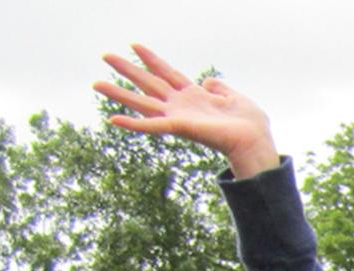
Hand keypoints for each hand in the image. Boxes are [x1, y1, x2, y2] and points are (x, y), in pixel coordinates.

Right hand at [95, 44, 277, 177]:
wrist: (256, 142)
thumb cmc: (250, 124)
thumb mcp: (234, 97)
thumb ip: (219, 88)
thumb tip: (206, 81)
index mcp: (195, 96)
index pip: (168, 73)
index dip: (152, 59)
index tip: (135, 45)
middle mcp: (181, 106)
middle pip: (148, 83)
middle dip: (127, 70)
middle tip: (105, 55)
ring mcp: (178, 117)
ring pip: (142, 103)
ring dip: (118, 94)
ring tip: (96, 83)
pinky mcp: (178, 128)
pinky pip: (151, 126)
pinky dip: (133, 124)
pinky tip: (113, 119)